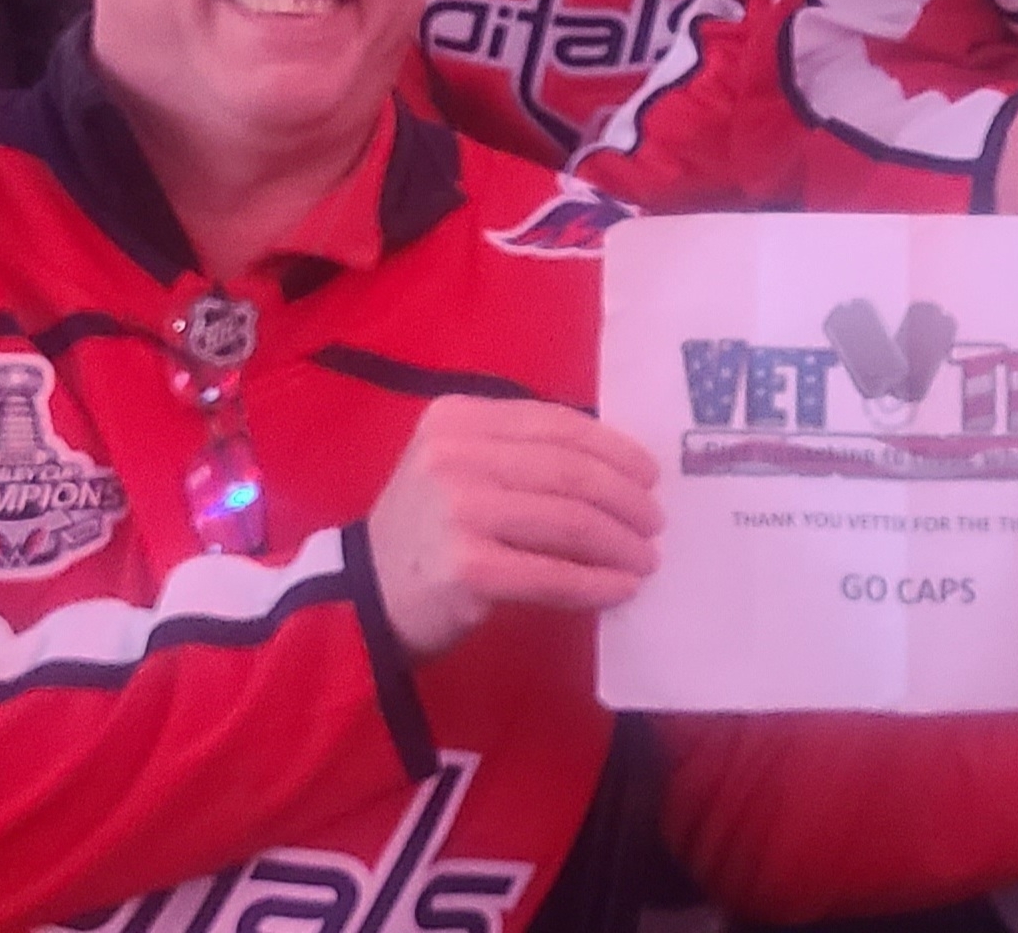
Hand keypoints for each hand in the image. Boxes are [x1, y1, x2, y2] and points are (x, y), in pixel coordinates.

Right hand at [365, 396, 664, 657]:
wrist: (362, 599)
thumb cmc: (425, 532)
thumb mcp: (459, 467)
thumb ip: (520, 454)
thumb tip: (618, 468)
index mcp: (458, 418)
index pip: (558, 424)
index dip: (614, 450)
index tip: (649, 476)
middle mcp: (455, 455)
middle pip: (571, 471)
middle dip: (626, 499)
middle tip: (654, 524)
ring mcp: (459, 510)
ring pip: (570, 518)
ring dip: (620, 542)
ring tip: (645, 559)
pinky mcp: (468, 568)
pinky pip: (553, 572)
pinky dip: (596, 582)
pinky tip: (620, 589)